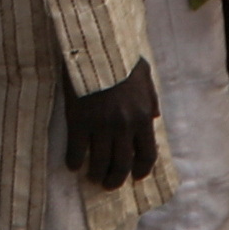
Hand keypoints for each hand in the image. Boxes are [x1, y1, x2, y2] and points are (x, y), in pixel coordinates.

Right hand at [62, 65, 161, 193]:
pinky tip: (72, 165)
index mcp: (142, 116)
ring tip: (92, 177)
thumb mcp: (144, 74)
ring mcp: (101, 125)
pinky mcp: (79, 121)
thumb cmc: (120, 57)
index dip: (142, 170)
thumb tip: (155, 116)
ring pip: (100, 162)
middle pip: (123, 164)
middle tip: (109, 184)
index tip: (135, 177)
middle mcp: (124, 126)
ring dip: (96, 174)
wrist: (94, 46)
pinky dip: (75, 161)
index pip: (147, 154)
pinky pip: (77, 150)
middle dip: (116, 179)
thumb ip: (151, 98)